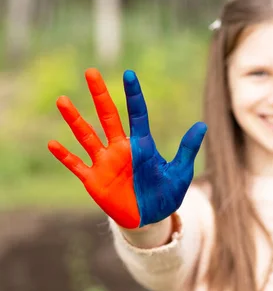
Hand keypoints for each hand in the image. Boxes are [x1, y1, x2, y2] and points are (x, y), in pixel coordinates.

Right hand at [48, 68, 206, 228]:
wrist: (151, 219)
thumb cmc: (166, 193)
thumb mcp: (180, 172)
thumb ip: (187, 149)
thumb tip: (202, 125)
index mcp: (142, 145)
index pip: (137, 114)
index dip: (133, 95)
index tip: (129, 74)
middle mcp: (121, 149)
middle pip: (108, 116)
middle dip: (100, 95)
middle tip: (91, 71)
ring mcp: (106, 163)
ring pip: (87, 136)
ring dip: (75, 120)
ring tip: (62, 100)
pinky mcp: (94, 180)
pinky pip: (76, 166)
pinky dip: (65, 156)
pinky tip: (52, 143)